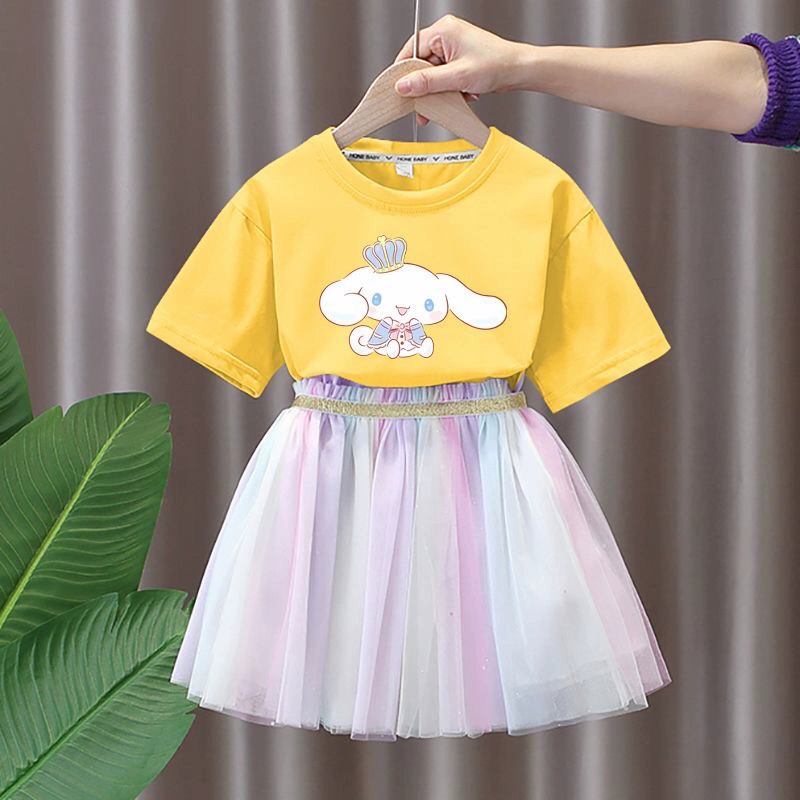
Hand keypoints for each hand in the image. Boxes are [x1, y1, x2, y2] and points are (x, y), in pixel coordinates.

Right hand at [392, 14, 525, 125]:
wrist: (518, 71)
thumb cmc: (496, 64)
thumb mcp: (457, 77)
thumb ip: (427, 82)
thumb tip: (404, 85)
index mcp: (443, 31)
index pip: (411, 51)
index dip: (404, 73)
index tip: (400, 91)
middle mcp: (446, 37)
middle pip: (421, 65)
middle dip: (425, 88)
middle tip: (424, 106)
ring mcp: (452, 49)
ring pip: (433, 75)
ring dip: (439, 92)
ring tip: (449, 100)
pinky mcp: (458, 61)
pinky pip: (443, 78)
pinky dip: (448, 90)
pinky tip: (460, 95)